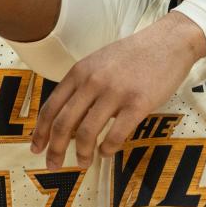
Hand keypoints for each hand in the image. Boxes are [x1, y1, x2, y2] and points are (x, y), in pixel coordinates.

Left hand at [30, 12, 205, 168]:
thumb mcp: (99, 62)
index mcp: (80, 71)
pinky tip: (106, 152)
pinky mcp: (138, 104)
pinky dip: (106, 149)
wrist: (169, 42)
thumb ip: (82, 85)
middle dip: (54, 149)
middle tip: (53, 165)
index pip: (51, 107)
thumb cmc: (134, 54)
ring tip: (83, 162)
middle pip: (63, 124)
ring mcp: (115, 93)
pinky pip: (115, 135)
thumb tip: (68, 119)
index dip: (40, 132)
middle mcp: (92, 82)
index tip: (36, 148)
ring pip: (86, 133)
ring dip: (81, 154)